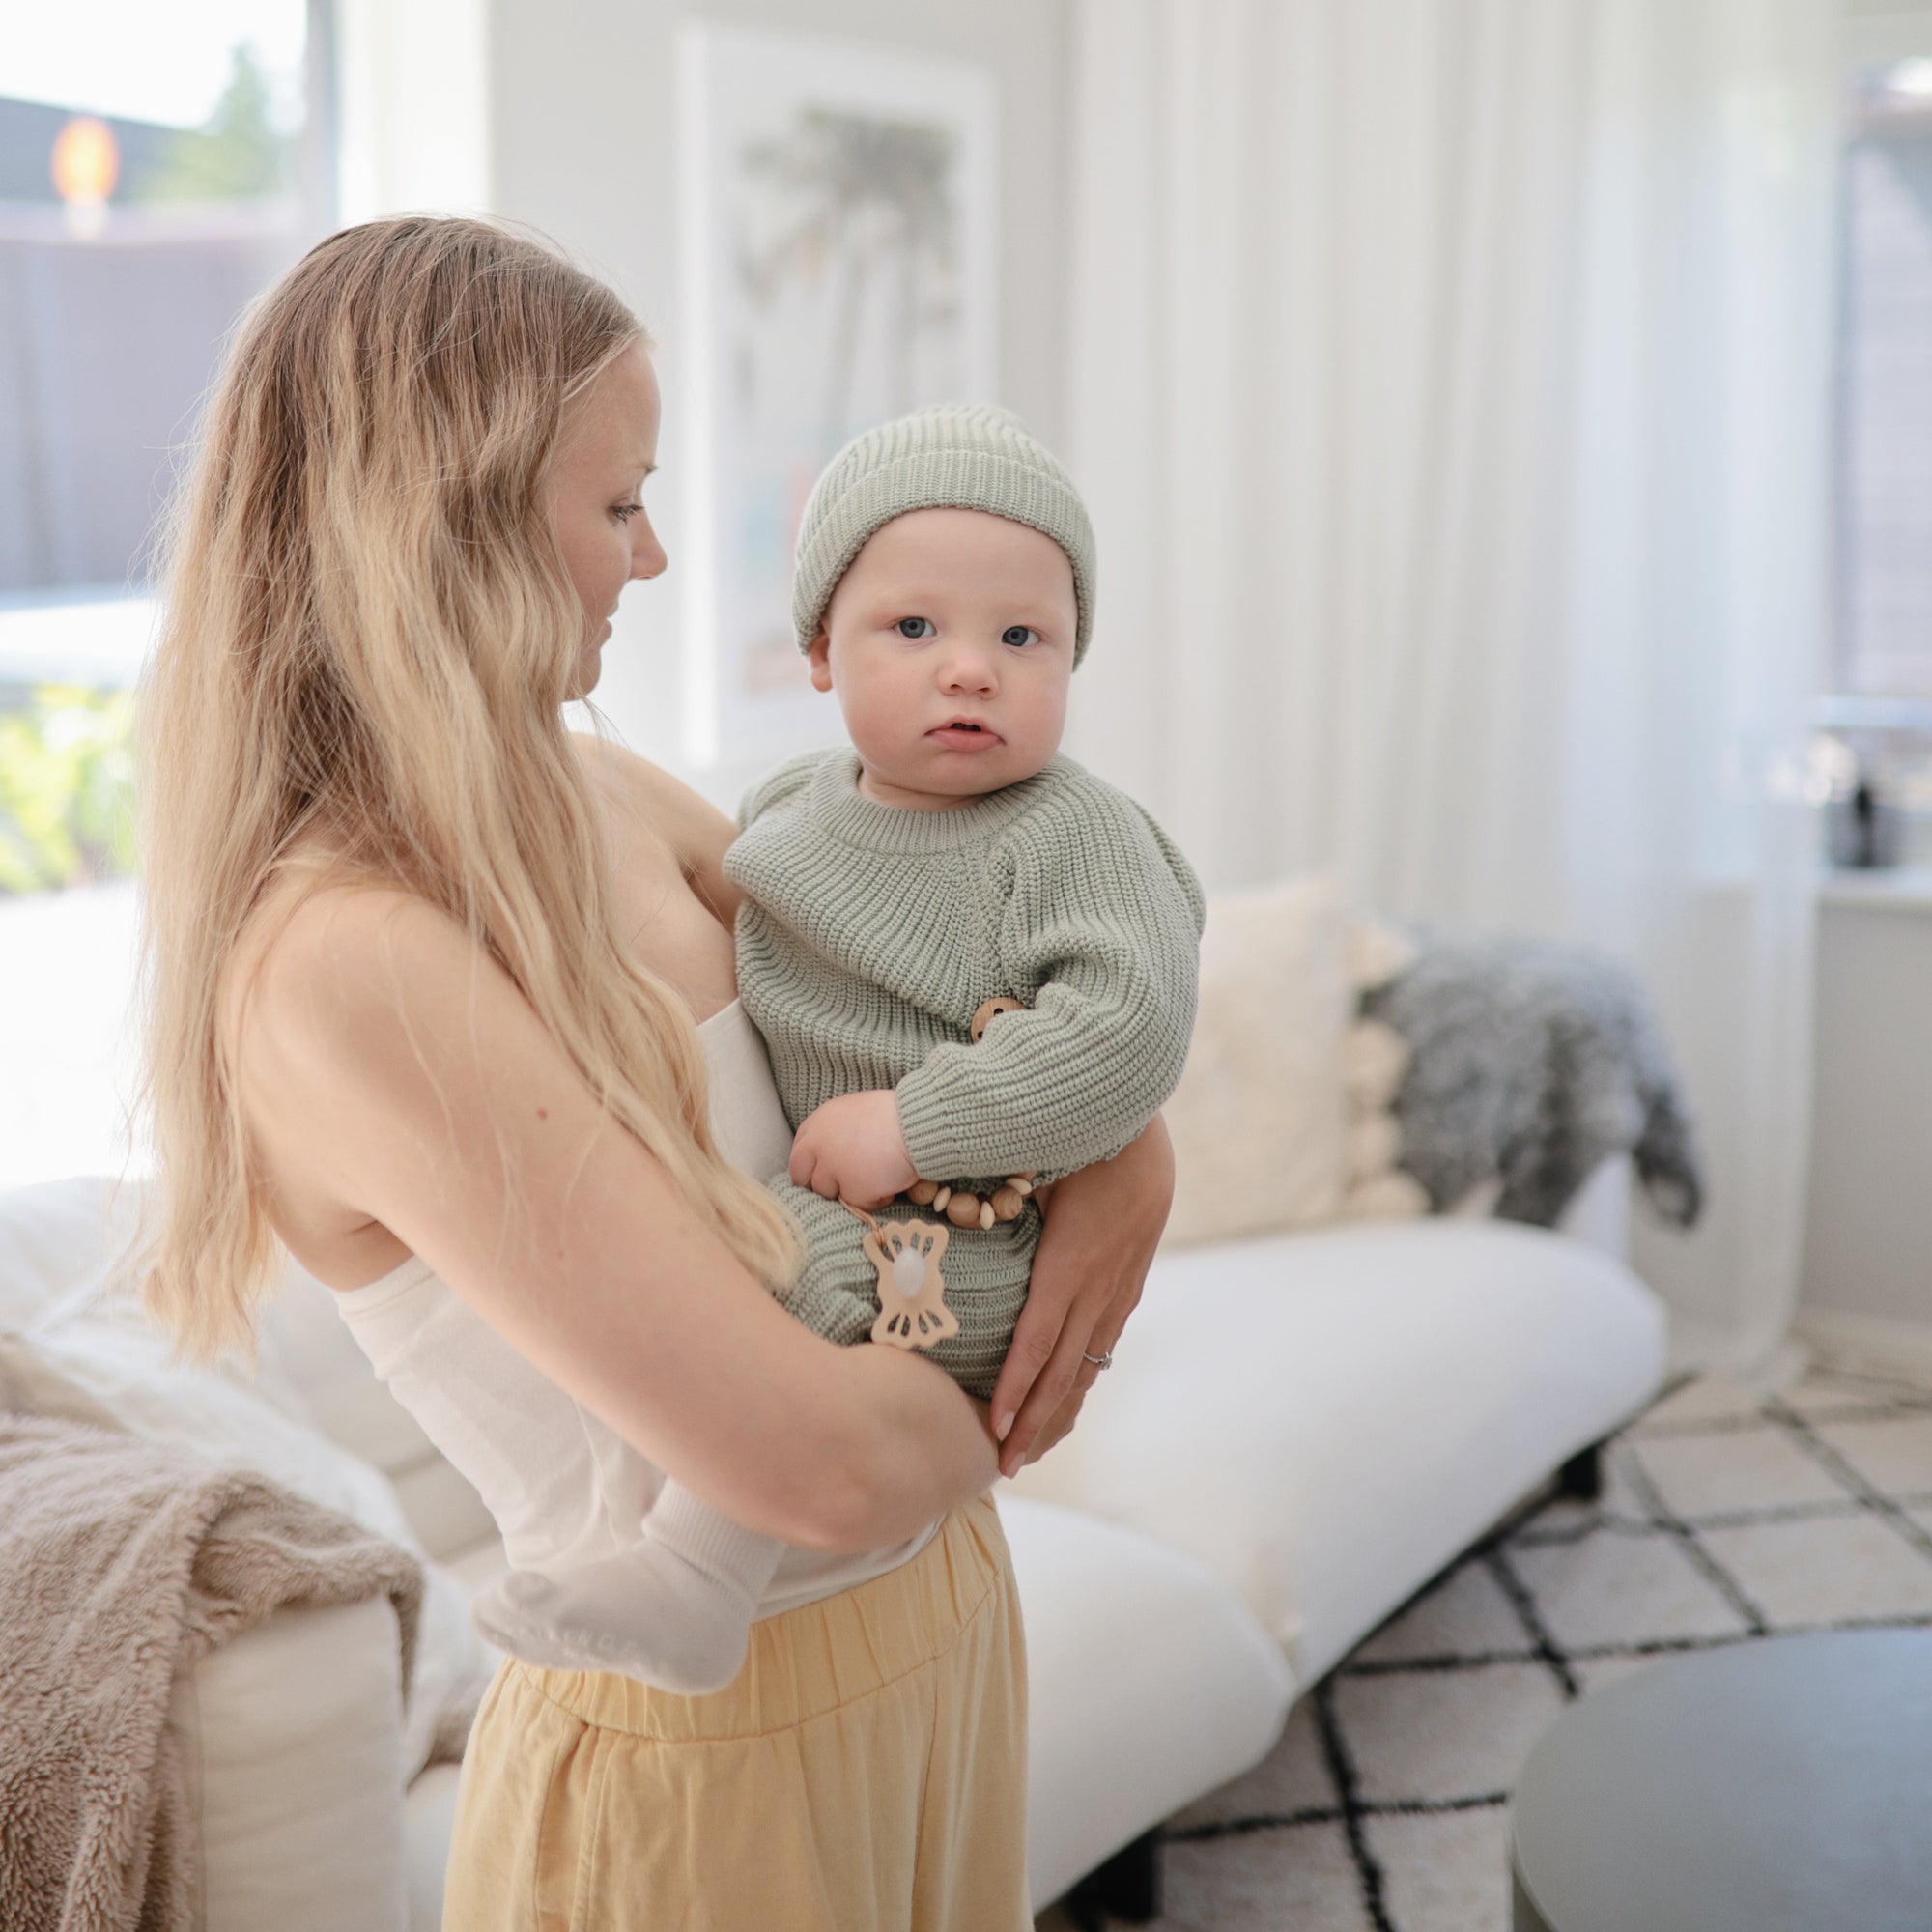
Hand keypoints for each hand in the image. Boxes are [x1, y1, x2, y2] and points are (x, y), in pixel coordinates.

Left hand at [788, 1089, 918, 1207]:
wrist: (918, 1123)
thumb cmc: (896, 1114)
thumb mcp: (854, 1112)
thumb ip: (836, 1131)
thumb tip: (831, 1152)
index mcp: (819, 1123)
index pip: (798, 1153)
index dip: (811, 1166)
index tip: (823, 1172)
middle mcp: (819, 1145)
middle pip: (803, 1177)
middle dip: (820, 1184)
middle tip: (844, 1183)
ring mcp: (834, 1169)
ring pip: (828, 1193)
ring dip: (848, 1190)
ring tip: (875, 1177)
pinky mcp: (853, 1188)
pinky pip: (857, 1204)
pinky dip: (872, 1199)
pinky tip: (887, 1185)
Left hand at [989, 1114, 1173, 1478]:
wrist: (1130, 1103)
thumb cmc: (1066, 1128)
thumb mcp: (1025, 1164)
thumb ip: (983, 1199)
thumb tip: (922, 1213)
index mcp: (1070, 1260)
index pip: (1039, 1340)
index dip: (1018, 1388)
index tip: (995, 1427)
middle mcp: (1100, 1279)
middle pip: (1066, 1367)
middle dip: (1035, 1421)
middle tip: (1005, 1465)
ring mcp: (1121, 1279)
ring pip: (1090, 1359)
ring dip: (1061, 1408)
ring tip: (1033, 1447)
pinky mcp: (1131, 1271)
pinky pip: (1107, 1335)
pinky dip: (1085, 1373)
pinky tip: (1071, 1394)